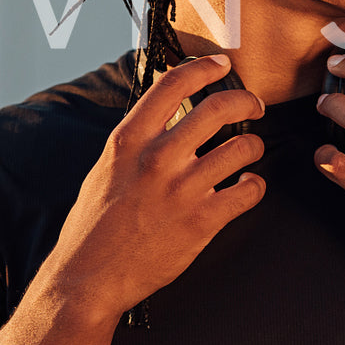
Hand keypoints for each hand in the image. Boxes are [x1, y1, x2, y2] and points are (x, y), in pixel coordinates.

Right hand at [47, 55, 266, 319]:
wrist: (88, 278)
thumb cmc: (94, 225)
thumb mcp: (106, 168)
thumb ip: (136, 140)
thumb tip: (165, 114)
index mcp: (129, 141)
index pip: (172, 84)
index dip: (203, 68)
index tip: (221, 65)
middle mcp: (157, 159)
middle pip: (217, 108)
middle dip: (246, 100)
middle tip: (254, 105)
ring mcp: (181, 190)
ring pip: (242, 147)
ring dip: (254, 145)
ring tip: (250, 150)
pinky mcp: (201, 221)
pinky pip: (249, 191)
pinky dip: (255, 185)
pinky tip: (247, 186)